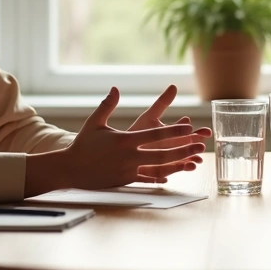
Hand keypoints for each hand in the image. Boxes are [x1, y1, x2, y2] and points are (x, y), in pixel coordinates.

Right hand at [62, 87, 207, 188]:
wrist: (70, 169)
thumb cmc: (83, 143)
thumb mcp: (95, 122)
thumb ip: (108, 105)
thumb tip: (116, 88)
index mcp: (125, 140)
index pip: (155, 134)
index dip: (173, 130)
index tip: (189, 126)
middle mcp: (129, 156)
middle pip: (162, 153)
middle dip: (183, 149)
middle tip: (200, 144)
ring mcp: (128, 171)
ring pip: (159, 168)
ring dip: (178, 164)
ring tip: (194, 160)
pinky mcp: (126, 181)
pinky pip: (147, 179)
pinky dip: (161, 177)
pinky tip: (174, 175)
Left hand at [127, 84, 212, 177]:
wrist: (121, 148)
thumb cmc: (138, 131)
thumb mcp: (150, 116)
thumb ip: (163, 103)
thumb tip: (174, 86)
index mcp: (174, 136)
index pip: (190, 134)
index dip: (199, 133)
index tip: (207, 131)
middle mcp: (172, 149)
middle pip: (187, 149)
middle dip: (195, 148)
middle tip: (202, 146)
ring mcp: (166, 161)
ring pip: (179, 162)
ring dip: (188, 162)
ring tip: (195, 161)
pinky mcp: (156, 172)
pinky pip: (164, 174)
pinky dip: (170, 173)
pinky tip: (174, 173)